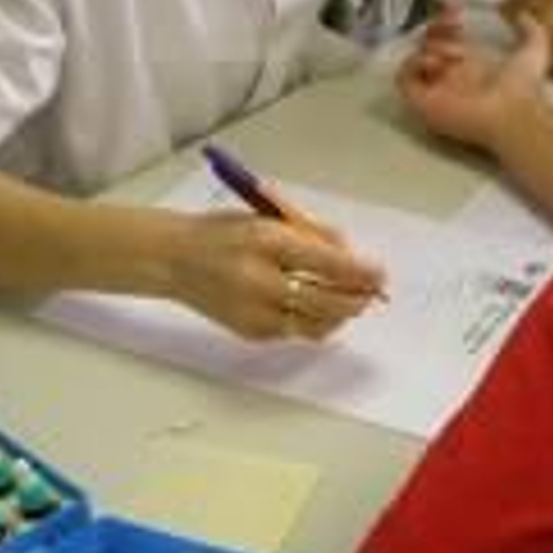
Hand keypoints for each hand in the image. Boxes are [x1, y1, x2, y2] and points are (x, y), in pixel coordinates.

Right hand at [170, 212, 386, 342]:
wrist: (173, 259)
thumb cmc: (223, 233)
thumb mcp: (268, 219)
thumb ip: (312, 236)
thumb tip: (353, 257)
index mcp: (264, 240)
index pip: (325, 262)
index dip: (359, 272)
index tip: (379, 272)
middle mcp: (258, 280)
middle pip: (325, 301)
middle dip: (357, 298)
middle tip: (373, 293)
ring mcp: (253, 312)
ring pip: (316, 324)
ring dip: (341, 314)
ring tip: (351, 301)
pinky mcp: (250, 333)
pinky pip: (296, 331)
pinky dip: (315, 321)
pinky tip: (319, 308)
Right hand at [396, 7, 551, 153]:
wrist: (513, 114)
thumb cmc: (523, 87)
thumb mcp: (535, 50)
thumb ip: (532, 30)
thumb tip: (524, 14)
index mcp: (473, 65)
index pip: (449, 38)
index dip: (447, 21)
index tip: (456, 9)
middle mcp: (452, 76)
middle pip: (428, 44)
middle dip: (436, 28)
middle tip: (452, 24)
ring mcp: (435, 89)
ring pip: (415, 58)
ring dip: (430, 47)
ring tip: (453, 54)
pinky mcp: (422, 101)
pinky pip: (403, 77)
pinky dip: (414, 64)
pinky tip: (438, 64)